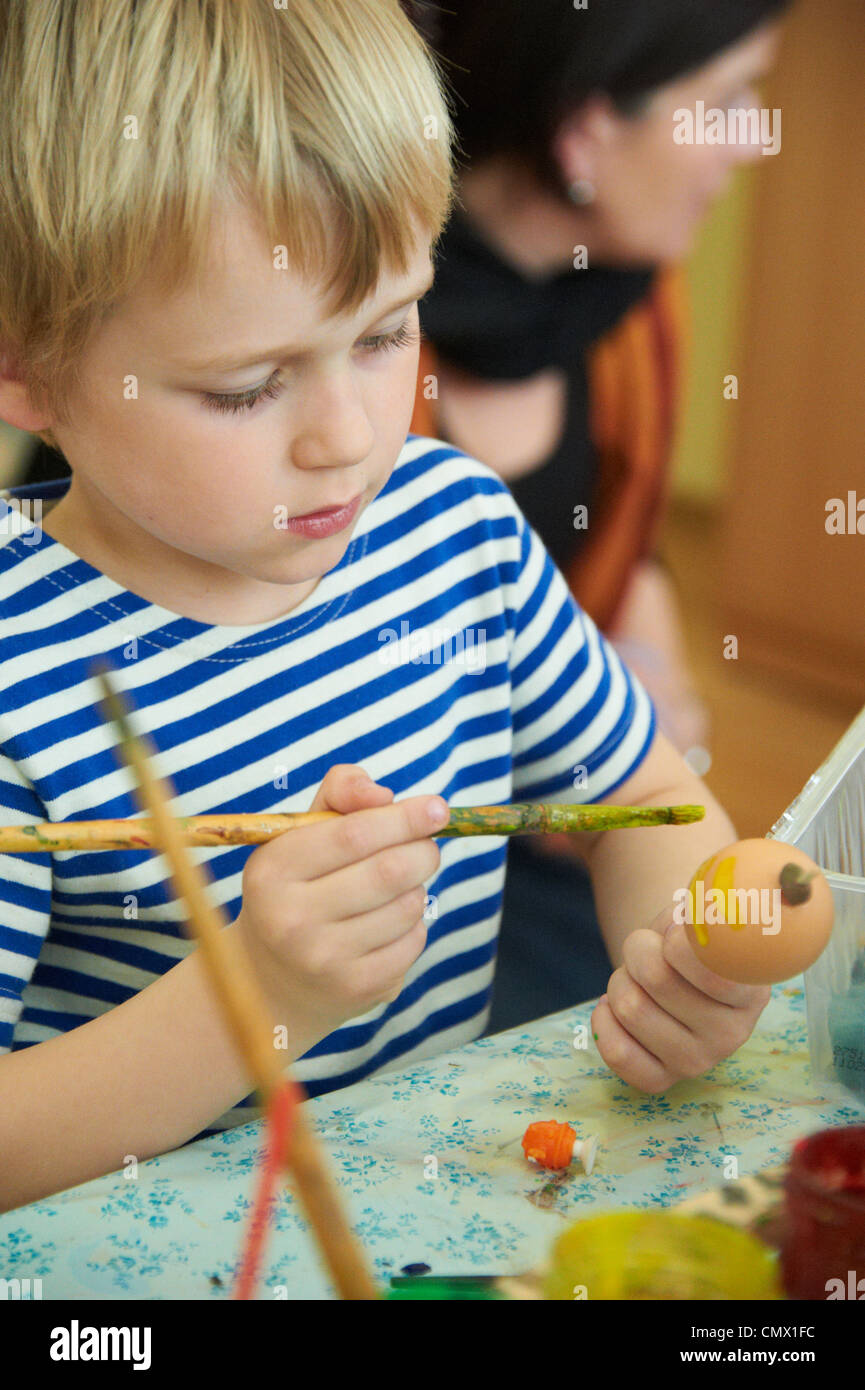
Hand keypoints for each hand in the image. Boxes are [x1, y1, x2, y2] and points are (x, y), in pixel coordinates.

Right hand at [234, 765, 447, 1042]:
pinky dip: (414, 923)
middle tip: (427, 845)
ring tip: (395, 887)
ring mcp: (324, 960)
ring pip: (408, 906)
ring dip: (416, 887)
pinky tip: (389, 923)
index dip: (404, 818)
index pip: (353, 834)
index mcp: (273, 870)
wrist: (274, 978)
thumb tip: (383, 795)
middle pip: (389, 870)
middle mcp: (292, 919)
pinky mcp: (357, 989)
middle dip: (423, 850)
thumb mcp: (302, 833)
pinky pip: (413, 941)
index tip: (439, 808)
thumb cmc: (298, 886)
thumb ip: (341, 793)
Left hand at [591, 903, 770, 1092]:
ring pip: (629, 1007)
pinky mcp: (662, 1080)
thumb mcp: (701, 916)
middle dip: (639, 949)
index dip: (674, 939)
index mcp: (752, 991)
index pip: (711, 971)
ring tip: (636, 977)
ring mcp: (697, 1062)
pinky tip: (616, 1006)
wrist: (678, 973)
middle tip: (647, 947)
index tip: (672, 929)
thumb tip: (683, 921)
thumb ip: (697, 912)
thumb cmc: (689, 939)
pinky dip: (604, 1018)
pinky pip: (615, 1050)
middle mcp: (732, 1035)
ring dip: (620, 980)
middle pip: (656, 979)